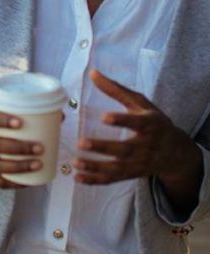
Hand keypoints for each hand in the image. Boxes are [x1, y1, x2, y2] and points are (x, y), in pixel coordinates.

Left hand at [75, 69, 198, 184]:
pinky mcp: (132, 174)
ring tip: (76, 162)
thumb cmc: (154, 122)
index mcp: (150, 125)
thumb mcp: (140, 103)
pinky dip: (96, 180)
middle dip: (104, 147)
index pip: (137, 123)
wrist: (176, 152)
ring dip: (96, 167)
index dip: (122, 120)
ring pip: (118, 168)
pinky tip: (78, 176)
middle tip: (82, 142)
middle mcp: (146, 146)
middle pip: (125, 149)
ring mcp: (139, 163)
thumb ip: (116, 89)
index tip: (104, 117)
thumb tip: (93, 72)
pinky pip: (113, 179)